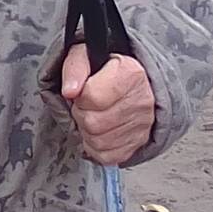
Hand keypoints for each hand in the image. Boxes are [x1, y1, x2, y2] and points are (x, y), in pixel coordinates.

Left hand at [61, 47, 154, 166]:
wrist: (131, 83)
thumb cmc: (105, 69)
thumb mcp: (85, 55)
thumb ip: (74, 68)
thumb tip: (70, 91)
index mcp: (130, 73)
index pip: (93, 96)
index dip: (80, 97)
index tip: (81, 92)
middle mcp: (141, 100)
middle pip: (94, 123)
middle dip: (81, 115)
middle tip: (85, 106)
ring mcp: (142, 124)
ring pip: (98, 142)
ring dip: (86, 132)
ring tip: (92, 116)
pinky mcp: (137, 143)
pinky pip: (106, 156)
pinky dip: (95, 146)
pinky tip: (98, 131)